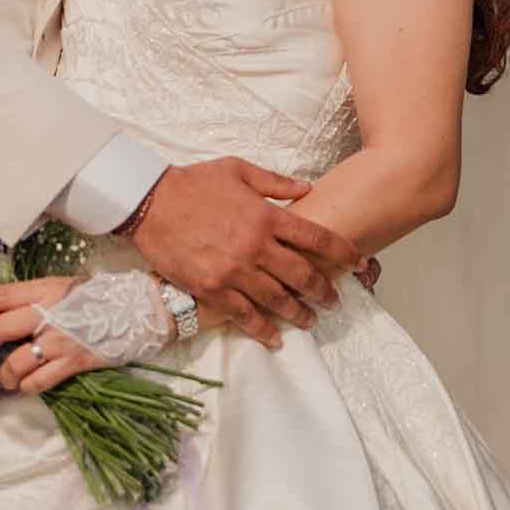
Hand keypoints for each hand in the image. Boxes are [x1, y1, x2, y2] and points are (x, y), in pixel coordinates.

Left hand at [0, 278, 110, 395]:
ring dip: (4, 376)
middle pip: (0, 329)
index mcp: (45, 290)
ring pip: (15, 363)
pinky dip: (27, 387)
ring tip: (6, 379)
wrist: (140, 309)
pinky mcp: (74, 362)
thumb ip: (35, 302)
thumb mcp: (64, 289)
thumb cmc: (99, 298)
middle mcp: (49, 313)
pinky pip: (39, 382)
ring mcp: (61, 339)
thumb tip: (1, 318)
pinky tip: (28, 385)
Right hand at [127, 159, 366, 348]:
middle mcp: (256, 246)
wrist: (150, 202)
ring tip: (311, 320)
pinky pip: (244, 315)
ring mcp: (234, 271)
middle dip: (324, 290)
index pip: (316, 238)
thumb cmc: (195, 182)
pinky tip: (275, 339)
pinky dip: (262, 330)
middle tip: (335, 300)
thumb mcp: (239, 170)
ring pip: (277, 299)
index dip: (343, 252)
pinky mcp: (212, 289)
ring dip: (298, 313)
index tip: (359, 262)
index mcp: (267, 216)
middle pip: (302, 274)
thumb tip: (307, 188)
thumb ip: (276, 182)